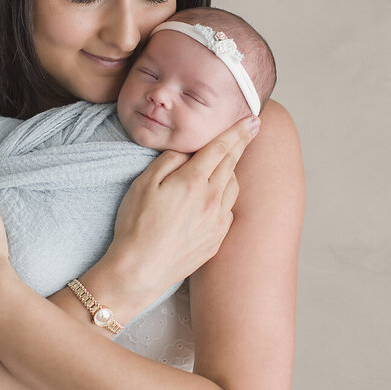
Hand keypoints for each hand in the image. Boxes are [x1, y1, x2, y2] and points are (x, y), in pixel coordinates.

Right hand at [103, 114, 259, 304]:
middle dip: (242, 142)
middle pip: (231, 164)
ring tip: (223, 165)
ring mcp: (218, 222)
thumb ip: (170, 161)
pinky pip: (227, 210)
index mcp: (194, 181)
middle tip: (253, 127)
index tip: (252, 119)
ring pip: (232, 187)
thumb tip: (187, 151)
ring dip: (231, 171)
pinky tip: (213, 198)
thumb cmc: (137, 225)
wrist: (140, 270)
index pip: (221, 148)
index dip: (237, 130)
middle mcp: (212, 200)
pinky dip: (224, 198)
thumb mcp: (144, 183)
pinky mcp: (217, 240)